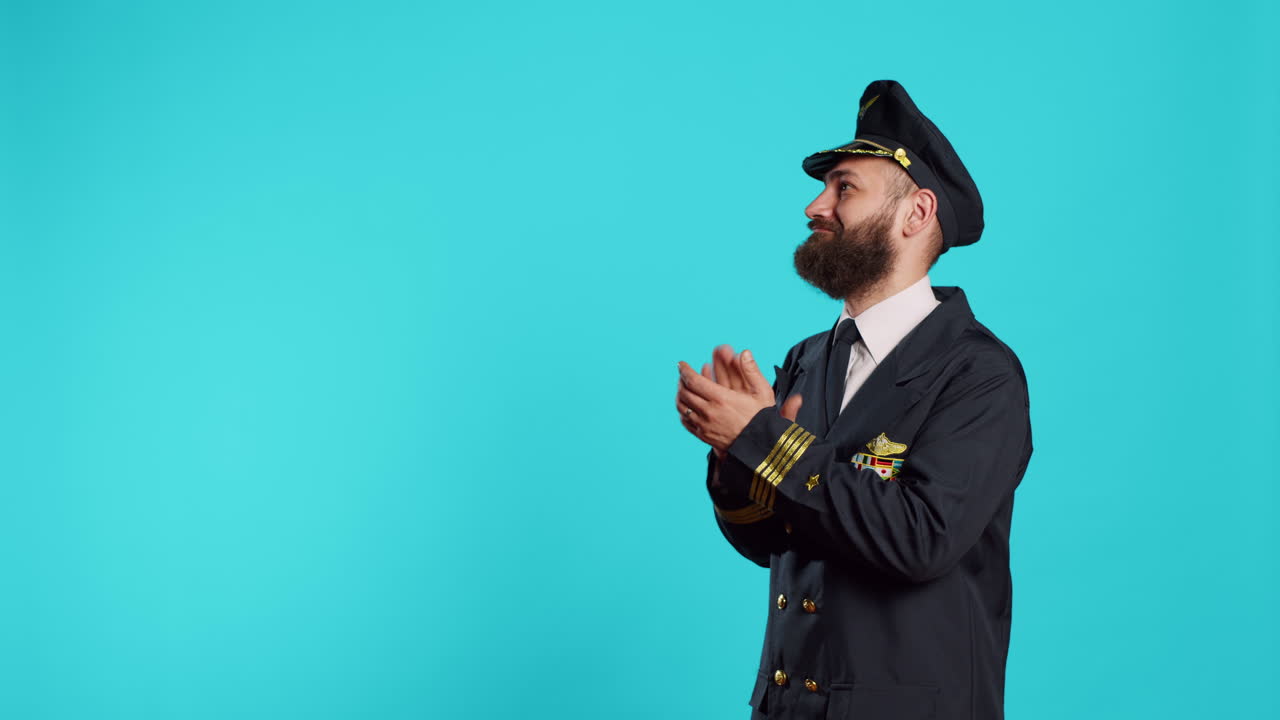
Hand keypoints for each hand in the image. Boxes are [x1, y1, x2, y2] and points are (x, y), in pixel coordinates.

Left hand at [676, 348, 803, 453]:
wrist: (761, 447)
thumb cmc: (762, 419)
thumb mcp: (762, 392)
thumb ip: (752, 371)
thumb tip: (745, 352)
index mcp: (721, 399)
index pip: (693, 381)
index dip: (685, 370)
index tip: (681, 364)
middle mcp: (709, 412)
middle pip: (684, 392)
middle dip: (681, 380)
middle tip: (682, 374)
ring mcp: (704, 425)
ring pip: (682, 407)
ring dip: (679, 395)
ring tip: (682, 387)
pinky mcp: (703, 436)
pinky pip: (685, 421)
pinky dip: (682, 410)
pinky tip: (686, 405)